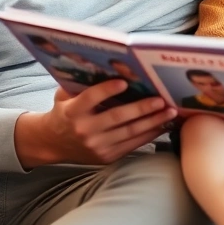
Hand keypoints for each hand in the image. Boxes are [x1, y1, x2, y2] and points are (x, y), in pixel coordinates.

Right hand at [14, 79, 176, 167]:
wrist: (53, 143)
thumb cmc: (64, 112)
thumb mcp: (65, 96)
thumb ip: (81, 84)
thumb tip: (108, 67)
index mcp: (72, 112)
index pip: (90, 99)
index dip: (106, 90)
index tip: (124, 82)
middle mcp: (85, 130)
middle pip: (117, 118)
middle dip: (142, 108)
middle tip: (161, 99)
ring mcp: (97, 146)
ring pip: (130, 132)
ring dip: (153, 122)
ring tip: (170, 112)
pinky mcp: (107, 157)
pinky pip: (133, 145)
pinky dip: (149, 134)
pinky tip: (162, 125)